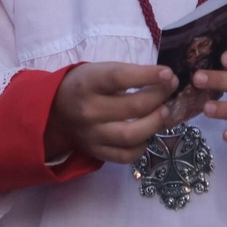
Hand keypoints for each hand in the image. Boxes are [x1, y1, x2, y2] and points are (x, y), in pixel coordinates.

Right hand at [44, 62, 176, 164]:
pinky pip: (125, 156)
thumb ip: (126, 75)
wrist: (55, 112)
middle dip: (159, 97)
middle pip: (132, 108)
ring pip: (131, 136)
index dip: (147, 76)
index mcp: (87, 84)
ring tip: (164, 112)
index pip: (120, 78)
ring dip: (154, 123)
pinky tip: (146, 134)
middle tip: (171, 88)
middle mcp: (88, 111)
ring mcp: (92, 135)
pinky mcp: (96, 152)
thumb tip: (163, 80)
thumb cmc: (84, 85)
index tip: (168, 74)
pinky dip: (142, 146)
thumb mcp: (98, 70)